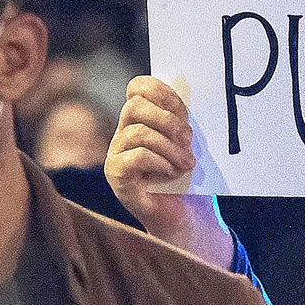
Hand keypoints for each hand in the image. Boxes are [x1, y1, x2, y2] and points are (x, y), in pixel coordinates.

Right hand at [105, 77, 237, 267]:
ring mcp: (116, 154)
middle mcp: (124, 133)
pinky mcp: (116, 175)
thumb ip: (183, 120)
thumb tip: (188, 96)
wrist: (184, 216)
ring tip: (187, 164)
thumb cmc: (188, 178)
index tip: (184, 110)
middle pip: (135, 106)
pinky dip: (160, 162)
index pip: (137, 88)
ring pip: (138, 132)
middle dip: (167, 120)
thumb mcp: (189, 144)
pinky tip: (173, 173)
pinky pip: (135, 157)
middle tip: (188, 139)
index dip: (160, 91)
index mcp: (142, 120)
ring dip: (169, 147)